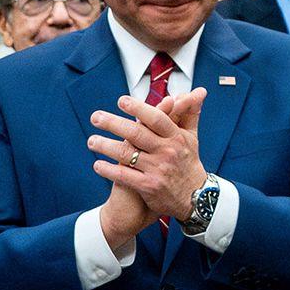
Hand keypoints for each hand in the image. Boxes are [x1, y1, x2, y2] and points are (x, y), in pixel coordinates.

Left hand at [88, 90, 207, 243]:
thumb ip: (190, 113)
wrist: (195, 197)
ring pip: (126, 154)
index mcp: (176, 137)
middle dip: (113, 123)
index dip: (138, 109)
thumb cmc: (189, 162)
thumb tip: (198, 91)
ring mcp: (157, 169)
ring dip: (105, 146)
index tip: (121, 101)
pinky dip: (109, 170)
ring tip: (91, 141)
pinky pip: (123, 176)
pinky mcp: (148, 186)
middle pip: (136, 134)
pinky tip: (97, 165)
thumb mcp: (192, 137)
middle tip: (95, 117)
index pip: (156, 118)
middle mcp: (167, 152)